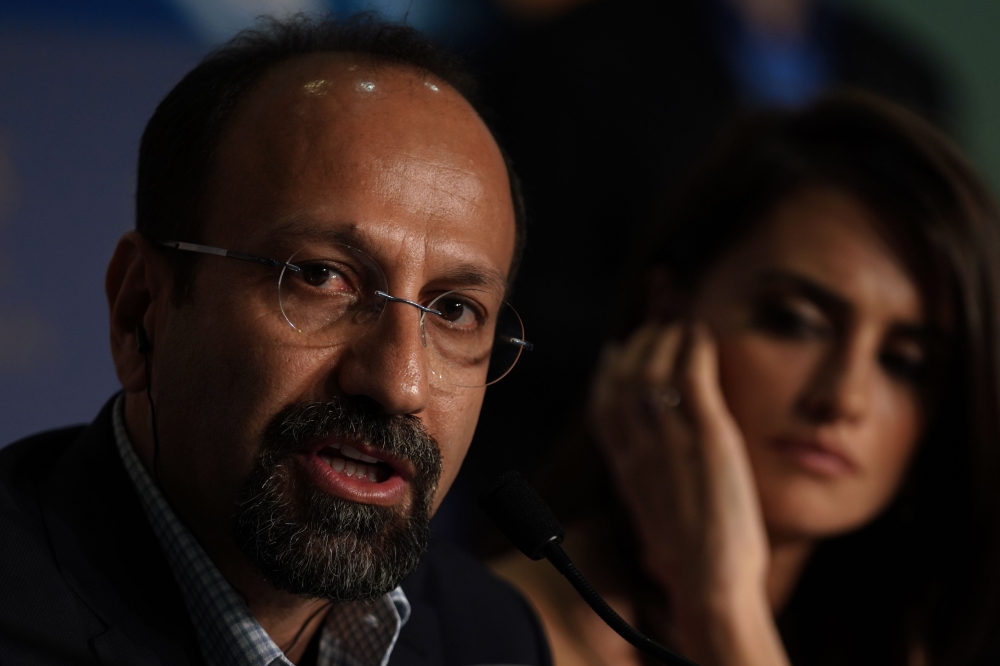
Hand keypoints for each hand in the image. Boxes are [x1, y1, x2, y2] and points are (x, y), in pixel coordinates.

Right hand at [591, 322, 786, 665]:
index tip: (616, 351)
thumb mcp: (654, 518)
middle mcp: (638, 446)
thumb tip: (650, 474)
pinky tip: (702, 336)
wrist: (707, 583)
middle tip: (657, 326)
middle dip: (637, 342)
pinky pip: (692, 372)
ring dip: (666, 338)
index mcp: (623, 466)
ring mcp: (669, 436)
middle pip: (622, 375)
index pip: (602, 403)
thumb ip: (649, 485)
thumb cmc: (690, 562)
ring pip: (653, 365)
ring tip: (683, 327)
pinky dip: (694, 346)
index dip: (607, 370)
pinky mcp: (705, 433)